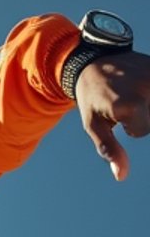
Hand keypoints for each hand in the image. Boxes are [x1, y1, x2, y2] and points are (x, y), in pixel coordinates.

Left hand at [75, 50, 149, 182]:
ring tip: (135, 94)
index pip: (142, 131)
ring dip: (148, 106)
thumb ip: (109, 149)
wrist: (95, 60)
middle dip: (143, 116)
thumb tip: (121, 176)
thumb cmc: (92, 97)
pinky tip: (142, 88)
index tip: (118, 113)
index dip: (131, 127)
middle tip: (126, 102)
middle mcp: (147, 87)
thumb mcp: (93, 124)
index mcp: (129, 104)